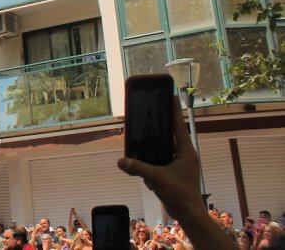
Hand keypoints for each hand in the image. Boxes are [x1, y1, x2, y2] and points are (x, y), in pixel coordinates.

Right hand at [117, 97, 202, 219]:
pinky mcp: (176, 172)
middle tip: (152, 113)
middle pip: (173, 134)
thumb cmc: (179, 194)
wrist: (188, 214)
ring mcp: (181, 164)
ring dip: (157, 142)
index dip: (174, 111)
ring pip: (167, 147)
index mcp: (186, 152)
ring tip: (144, 134)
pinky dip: (155, 157)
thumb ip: (138, 168)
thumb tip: (120, 161)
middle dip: (162, 125)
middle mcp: (185, 155)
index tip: (172, 96)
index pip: (179, 126)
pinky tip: (144, 157)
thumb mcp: (157, 178)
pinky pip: (164, 159)